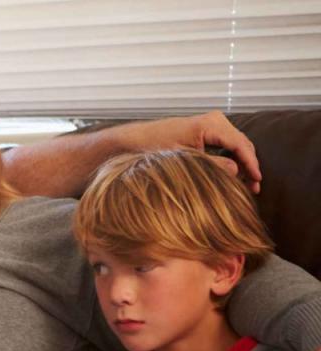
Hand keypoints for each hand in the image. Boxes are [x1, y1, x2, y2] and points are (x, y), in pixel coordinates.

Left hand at [112, 111, 261, 192]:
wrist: (135, 139)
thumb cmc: (155, 148)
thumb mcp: (183, 160)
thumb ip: (211, 165)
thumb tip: (237, 171)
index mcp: (209, 124)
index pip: (240, 144)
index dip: (251, 164)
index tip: (258, 182)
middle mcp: (214, 119)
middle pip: (242, 143)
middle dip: (250, 165)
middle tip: (255, 188)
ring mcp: (211, 122)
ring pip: (237, 143)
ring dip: (242, 162)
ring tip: (247, 184)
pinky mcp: (206, 128)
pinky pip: (227, 142)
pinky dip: (233, 156)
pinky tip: (234, 173)